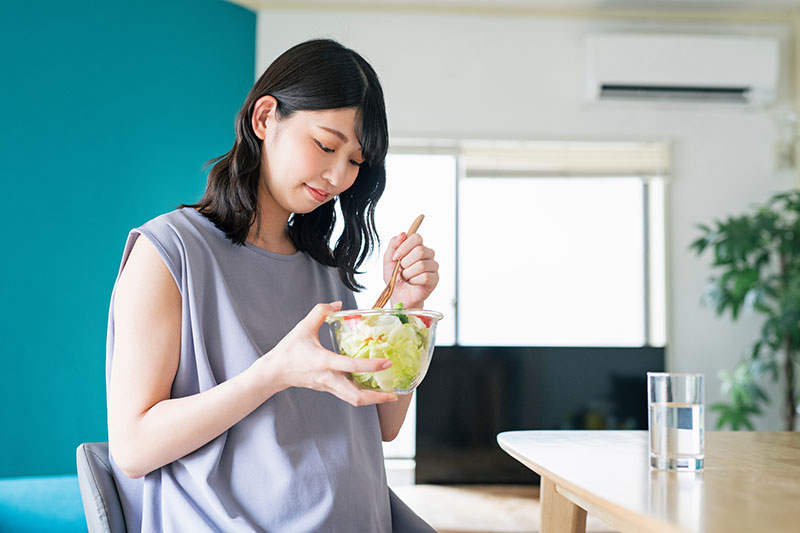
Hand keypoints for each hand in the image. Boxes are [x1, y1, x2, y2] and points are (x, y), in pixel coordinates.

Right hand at [257, 301, 398, 405]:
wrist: (275, 372)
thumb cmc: (288, 350)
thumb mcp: (303, 327)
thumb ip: (320, 312)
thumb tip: (337, 303)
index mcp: (323, 362)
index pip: (351, 366)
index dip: (371, 365)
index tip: (387, 363)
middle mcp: (328, 378)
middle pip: (355, 396)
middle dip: (376, 397)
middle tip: (393, 394)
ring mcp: (328, 386)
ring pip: (353, 400)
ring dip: (372, 400)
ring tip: (388, 396)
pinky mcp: (328, 389)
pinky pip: (348, 396)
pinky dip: (362, 396)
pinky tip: (372, 390)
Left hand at [384, 232, 438, 308]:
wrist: (398, 295)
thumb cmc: (395, 277)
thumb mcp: (388, 259)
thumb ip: (393, 245)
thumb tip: (402, 234)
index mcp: (417, 246)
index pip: (416, 237)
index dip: (405, 247)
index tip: (396, 257)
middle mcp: (428, 254)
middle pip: (420, 251)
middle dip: (405, 262)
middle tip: (401, 270)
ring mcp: (433, 266)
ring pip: (421, 265)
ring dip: (408, 273)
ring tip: (406, 277)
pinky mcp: (434, 278)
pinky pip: (425, 277)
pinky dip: (414, 281)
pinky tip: (412, 283)